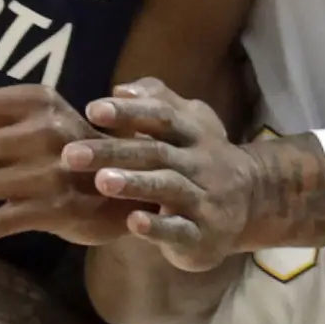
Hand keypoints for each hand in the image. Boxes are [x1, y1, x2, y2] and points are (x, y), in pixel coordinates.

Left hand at [60, 77, 257, 270]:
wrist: (253, 202)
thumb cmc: (201, 157)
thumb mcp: (190, 122)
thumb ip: (158, 100)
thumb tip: (121, 88)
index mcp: (193, 134)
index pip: (162, 117)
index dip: (129, 112)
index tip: (92, 110)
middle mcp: (199, 163)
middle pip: (156, 153)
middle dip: (114, 152)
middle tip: (72, 154)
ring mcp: (203, 200)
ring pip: (169, 188)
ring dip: (135, 184)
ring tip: (102, 181)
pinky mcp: (202, 235)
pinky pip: (180, 230)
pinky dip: (158, 227)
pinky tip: (133, 223)